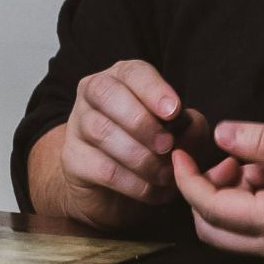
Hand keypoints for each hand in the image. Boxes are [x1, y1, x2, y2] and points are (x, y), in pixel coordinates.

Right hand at [51, 60, 204, 228]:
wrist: (114, 188)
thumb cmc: (150, 147)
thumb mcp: (177, 132)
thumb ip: (190, 126)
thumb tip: (190, 127)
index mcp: (121, 78)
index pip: (133, 72)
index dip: (153, 89)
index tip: (174, 111)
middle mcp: (93, 95)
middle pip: (106, 94)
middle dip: (141, 121)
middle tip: (167, 145)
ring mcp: (78, 125)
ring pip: (101, 131)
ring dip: (140, 157)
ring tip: (165, 175)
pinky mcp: (73, 159)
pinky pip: (102, 168)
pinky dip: (134, 183)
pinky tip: (153, 192)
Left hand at [171, 120, 263, 263]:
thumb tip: (220, 134)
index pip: (208, 207)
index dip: (186, 177)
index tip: (179, 149)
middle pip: (211, 228)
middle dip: (206, 189)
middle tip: (228, 155)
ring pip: (233, 231)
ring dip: (232, 195)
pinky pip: (259, 230)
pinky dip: (254, 202)